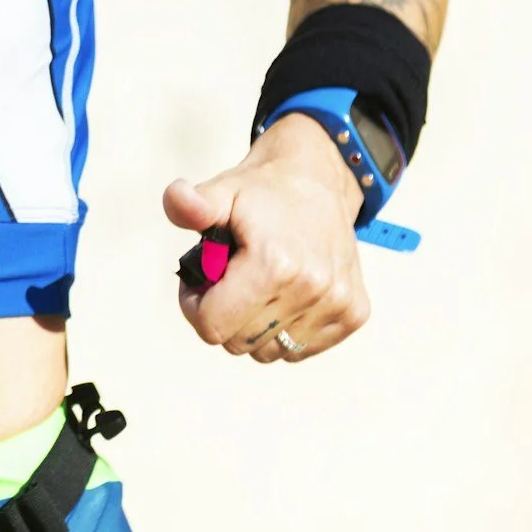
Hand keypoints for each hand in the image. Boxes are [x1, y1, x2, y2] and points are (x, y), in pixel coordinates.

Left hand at [163, 114, 369, 362]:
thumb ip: (190, 204)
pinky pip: (300, 350)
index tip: (200, 283)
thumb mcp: (220, 191)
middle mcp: (311, 288)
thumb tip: (177, 200)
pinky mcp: (353, 313)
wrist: (317, 181)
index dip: (195, 307)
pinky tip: (282, 295)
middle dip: (223, 315)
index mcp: (274, 263)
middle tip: (225, 281)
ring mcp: (336, 304)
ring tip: (255, 286)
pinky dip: (284, 330)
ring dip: (254, 326)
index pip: (214, 326)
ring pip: (270, 351)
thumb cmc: (264, 192)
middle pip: (239, 342)